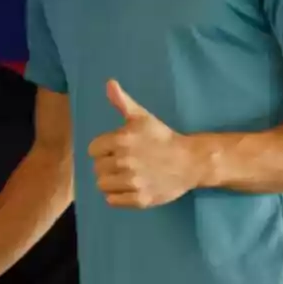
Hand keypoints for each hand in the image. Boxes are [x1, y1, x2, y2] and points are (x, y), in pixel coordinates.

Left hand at [87, 79, 200, 208]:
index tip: (116, 148)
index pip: (93, 149)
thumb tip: (109, 83)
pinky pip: (113, 200)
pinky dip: (117, 196)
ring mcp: (133, 182)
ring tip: (125, 175)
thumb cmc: (162, 137)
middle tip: (123, 162)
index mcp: (122, 140)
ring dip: (110, 181)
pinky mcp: (139, 199)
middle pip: (97, 168)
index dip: (103, 149)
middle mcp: (125, 161)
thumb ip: (122, 102)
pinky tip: (129, 187)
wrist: (190, 161)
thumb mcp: (142, 117)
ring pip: (102, 185)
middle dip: (107, 164)